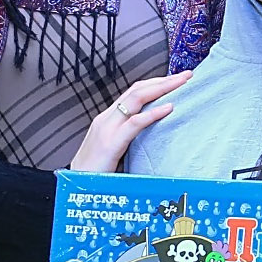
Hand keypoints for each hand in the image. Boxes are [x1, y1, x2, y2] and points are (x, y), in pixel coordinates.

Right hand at [69, 71, 191, 171]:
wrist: (75, 186)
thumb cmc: (95, 172)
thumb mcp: (114, 150)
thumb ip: (129, 139)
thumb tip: (153, 137)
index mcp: (108, 119)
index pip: (134, 92)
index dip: (155, 83)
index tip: (176, 80)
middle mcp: (107, 118)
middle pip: (137, 89)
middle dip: (163, 80)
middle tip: (187, 75)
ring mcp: (107, 128)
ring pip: (136, 98)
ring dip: (162, 88)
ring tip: (182, 83)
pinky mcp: (110, 143)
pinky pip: (134, 123)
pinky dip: (153, 114)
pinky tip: (169, 108)